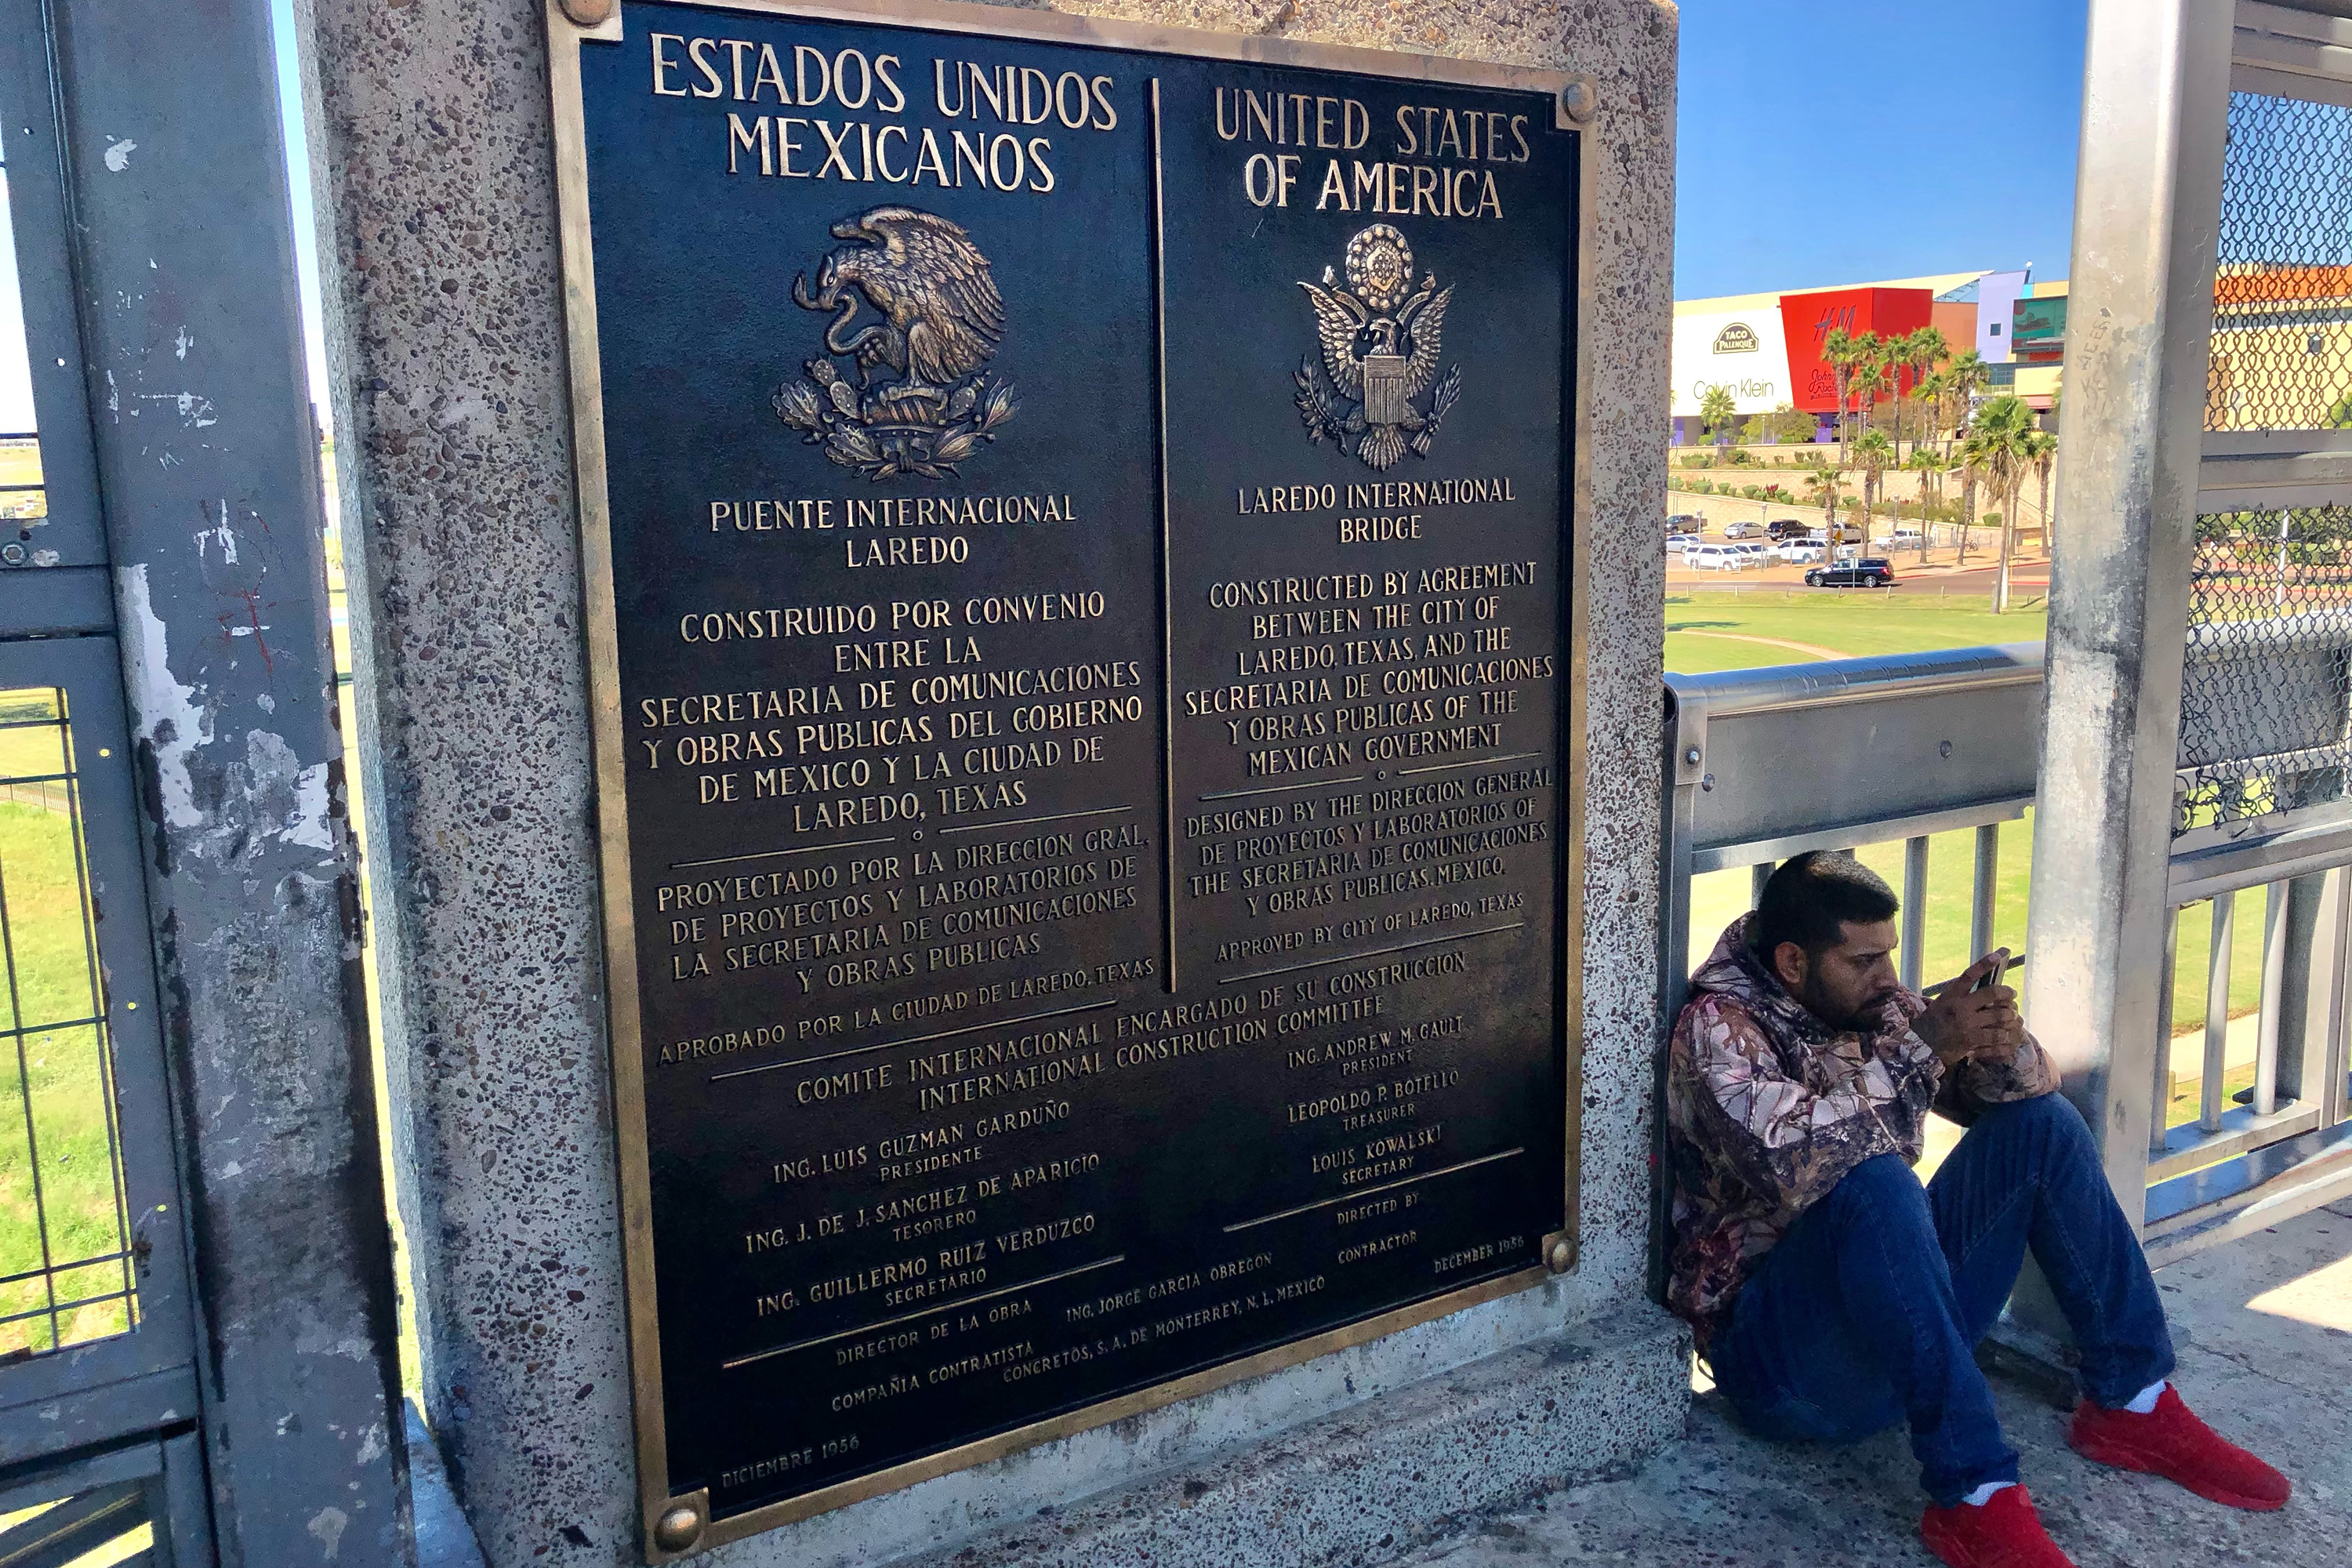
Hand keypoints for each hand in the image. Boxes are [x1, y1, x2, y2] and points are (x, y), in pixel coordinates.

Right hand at [1913, 950, 2025, 1068]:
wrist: (1922, 1048)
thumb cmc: (1933, 1024)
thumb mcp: (1941, 1004)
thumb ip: (1959, 996)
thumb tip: (1982, 985)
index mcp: (1950, 996)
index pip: (1969, 975)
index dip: (1984, 964)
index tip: (1997, 955)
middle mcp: (1959, 1007)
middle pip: (1992, 993)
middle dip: (2007, 993)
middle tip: (2012, 994)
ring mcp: (1967, 1024)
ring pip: (2000, 1015)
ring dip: (2009, 1014)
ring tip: (2011, 1015)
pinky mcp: (1972, 1040)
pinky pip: (1998, 1035)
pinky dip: (2005, 1034)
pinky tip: (2006, 1034)